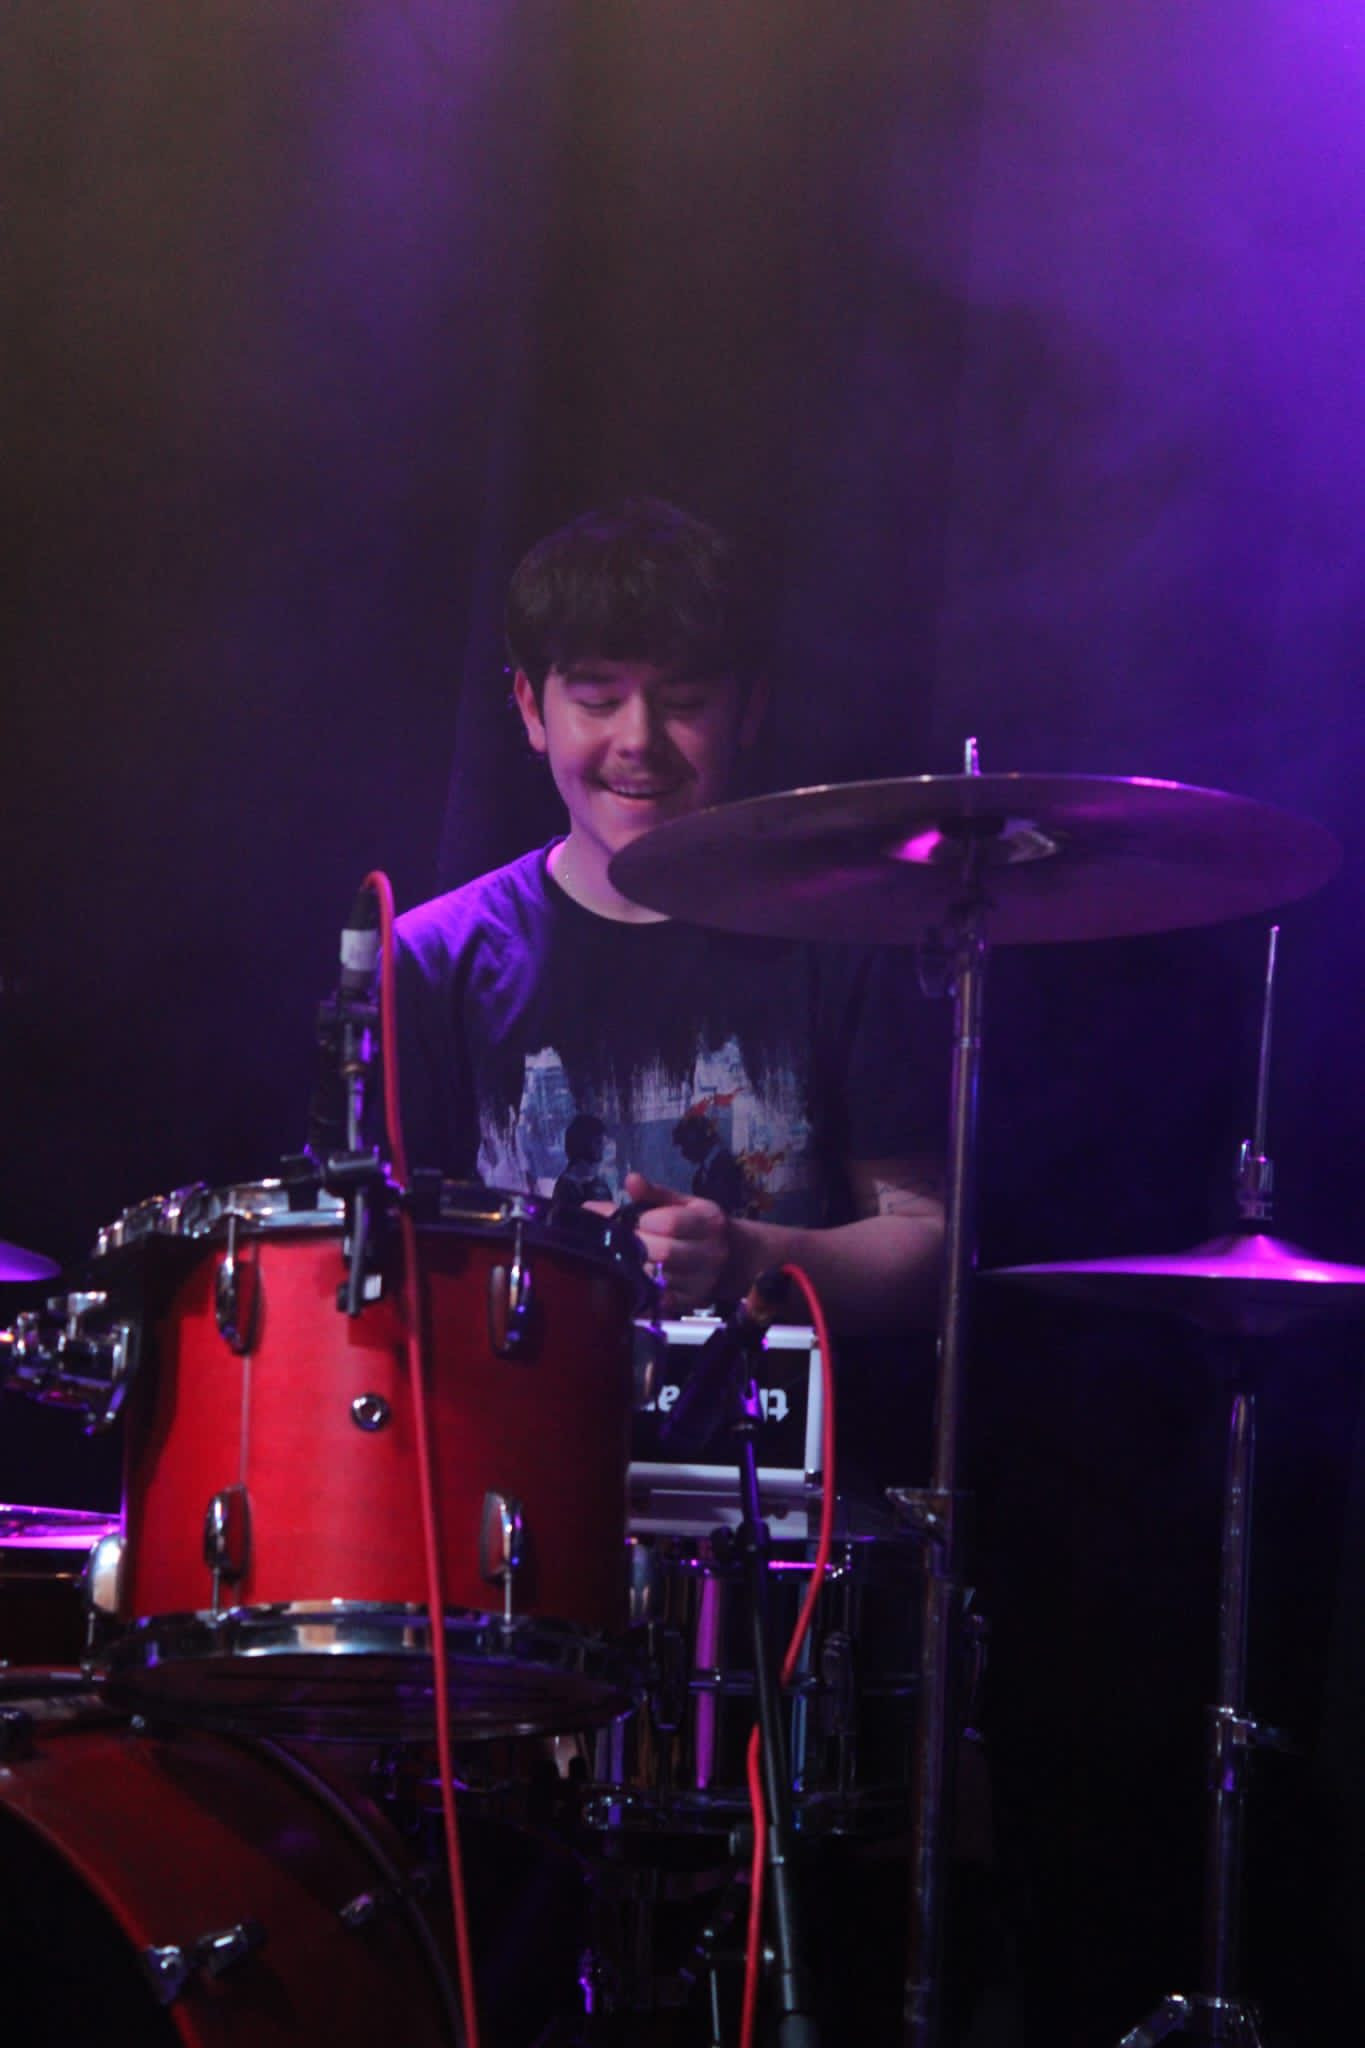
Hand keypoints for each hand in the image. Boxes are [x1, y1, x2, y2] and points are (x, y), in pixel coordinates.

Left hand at [622, 1170, 732, 1315]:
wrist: (732, 1257)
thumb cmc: (697, 1224)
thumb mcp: (681, 1203)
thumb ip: (653, 1193)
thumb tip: (630, 1180)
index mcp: (709, 1221)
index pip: (671, 1223)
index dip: (646, 1222)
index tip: (638, 1221)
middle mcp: (711, 1252)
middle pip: (664, 1253)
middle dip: (638, 1246)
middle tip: (628, 1242)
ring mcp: (704, 1281)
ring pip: (659, 1278)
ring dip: (638, 1268)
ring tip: (633, 1258)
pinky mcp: (692, 1303)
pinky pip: (660, 1300)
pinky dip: (644, 1290)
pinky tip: (639, 1279)